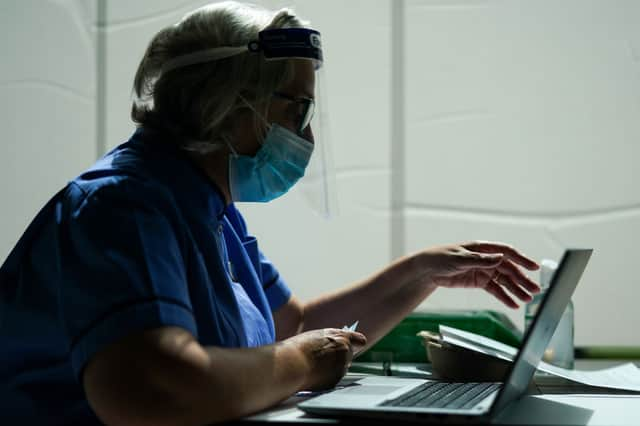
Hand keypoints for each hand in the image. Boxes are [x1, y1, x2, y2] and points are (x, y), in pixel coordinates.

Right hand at [284, 328, 366, 390]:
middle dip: (340, 356)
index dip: (357, 342)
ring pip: (341, 367)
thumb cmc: (299, 349)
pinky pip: (333, 378)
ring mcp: (341, 368)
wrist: (292, 364)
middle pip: (348, 355)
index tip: (358, 344)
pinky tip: (313, 374)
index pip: (358, 340)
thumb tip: (336, 346)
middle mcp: (345, 352)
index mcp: (341, 337)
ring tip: (314, 365)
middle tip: (323, 357)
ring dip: (332, 367)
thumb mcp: (317, 337)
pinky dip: (326, 377)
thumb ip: (331, 340)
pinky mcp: (335, 381)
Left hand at [420, 241, 540, 307]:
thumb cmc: (441, 257)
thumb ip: (480, 260)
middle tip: (534, 290)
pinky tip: (513, 304)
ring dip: (516, 290)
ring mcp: (484, 270)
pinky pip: (495, 290)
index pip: (507, 252)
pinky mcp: (480, 281)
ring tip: (527, 300)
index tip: (534, 268)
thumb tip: (500, 258)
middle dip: (522, 280)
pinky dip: (504, 297)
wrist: (428, 269)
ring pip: (505, 281)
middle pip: (509, 269)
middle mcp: (487, 259)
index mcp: (483, 248)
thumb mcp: (460, 258)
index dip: (521, 260)